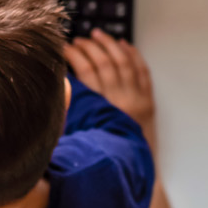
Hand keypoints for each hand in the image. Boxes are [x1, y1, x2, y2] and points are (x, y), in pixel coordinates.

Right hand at [64, 30, 156, 151]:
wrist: (132, 171)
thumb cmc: (102, 157)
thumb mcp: (79, 138)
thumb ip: (70, 114)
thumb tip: (59, 88)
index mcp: (100, 109)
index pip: (85, 72)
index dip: (74, 56)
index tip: (64, 48)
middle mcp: (120, 100)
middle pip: (104, 63)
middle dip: (89, 47)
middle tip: (78, 40)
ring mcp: (137, 99)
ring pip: (123, 62)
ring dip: (110, 45)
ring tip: (97, 35)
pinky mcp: (148, 101)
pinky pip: (143, 71)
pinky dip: (134, 55)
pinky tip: (125, 45)